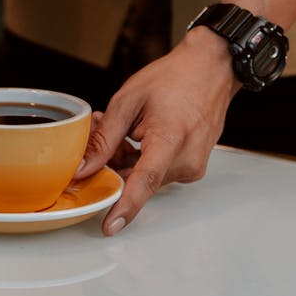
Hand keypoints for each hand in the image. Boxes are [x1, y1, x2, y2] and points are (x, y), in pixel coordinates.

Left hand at [75, 28, 239, 235]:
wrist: (211, 68)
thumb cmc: (174, 78)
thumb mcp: (128, 100)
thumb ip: (104, 138)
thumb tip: (84, 169)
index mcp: (170, 140)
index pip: (144, 182)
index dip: (125, 207)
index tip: (109, 226)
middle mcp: (187, 160)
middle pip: (137, 179)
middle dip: (113, 163)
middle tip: (103, 129)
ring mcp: (193, 165)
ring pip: (146, 176)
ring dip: (127, 159)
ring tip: (125, 127)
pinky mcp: (192, 166)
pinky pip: (158, 171)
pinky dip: (142, 158)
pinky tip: (138, 134)